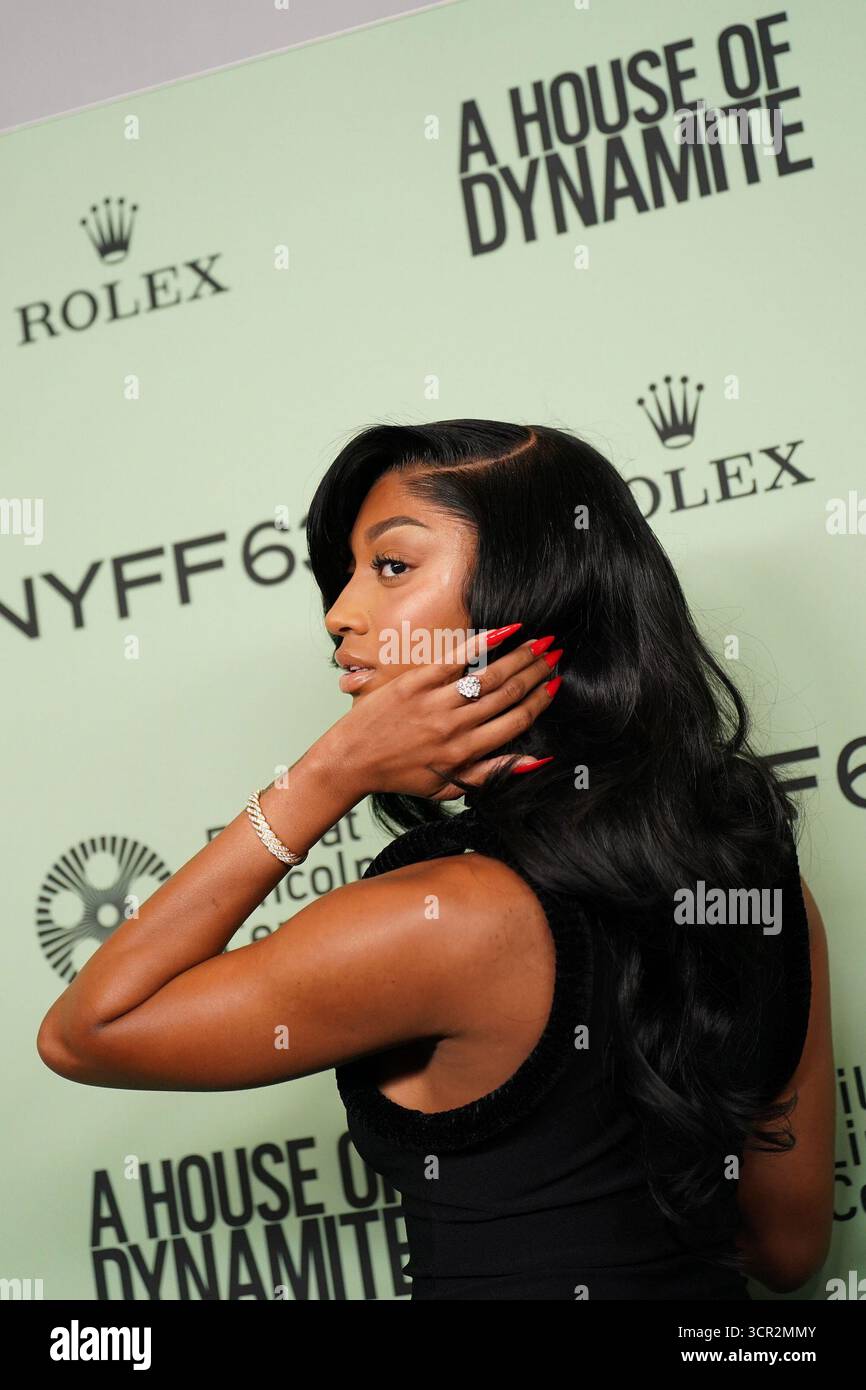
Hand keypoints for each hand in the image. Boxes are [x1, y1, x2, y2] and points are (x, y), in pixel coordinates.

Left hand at [320, 631, 560, 801]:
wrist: (351, 761)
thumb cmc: (398, 776)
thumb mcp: (446, 787)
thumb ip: (490, 774)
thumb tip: (534, 761)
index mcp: (464, 752)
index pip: (515, 721)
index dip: (540, 701)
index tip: (554, 684)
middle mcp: (454, 726)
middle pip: (508, 694)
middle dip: (536, 672)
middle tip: (554, 654)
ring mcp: (435, 702)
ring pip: (489, 676)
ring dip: (519, 656)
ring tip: (539, 642)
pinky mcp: (415, 682)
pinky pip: (455, 659)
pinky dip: (483, 643)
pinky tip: (505, 630)